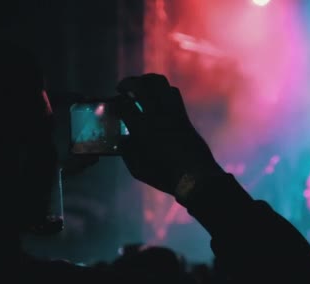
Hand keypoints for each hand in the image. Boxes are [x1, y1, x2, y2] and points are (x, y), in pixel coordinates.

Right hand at [113, 74, 221, 195]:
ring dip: (146, 80)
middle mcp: (157, 115)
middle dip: (127, 83)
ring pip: (159, 83)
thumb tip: (123, 139)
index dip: (116, 102)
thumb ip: (127, 152)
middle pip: (140, 86)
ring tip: (140, 85)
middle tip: (121, 88)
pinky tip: (158, 97)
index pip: (124, 105)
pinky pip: (173, 93)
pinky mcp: (183, 115)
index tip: (113, 104)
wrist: (196, 177)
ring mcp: (172, 112)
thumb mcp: (138, 170)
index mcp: (142, 129)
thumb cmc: (164, 176)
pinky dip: (163, 89)